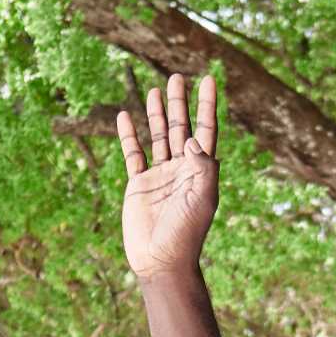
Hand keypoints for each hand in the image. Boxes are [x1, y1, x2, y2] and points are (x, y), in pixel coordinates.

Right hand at [117, 73, 219, 280]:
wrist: (161, 259)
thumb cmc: (186, 233)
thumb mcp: (202, 199)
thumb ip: (202, 167)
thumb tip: (195, 139)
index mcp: (201, 171)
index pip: (207, 130)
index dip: (208, 105)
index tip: (209, 80)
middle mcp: (182, 169)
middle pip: (182, 128)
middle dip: (180, 103)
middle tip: (177, 77)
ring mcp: (159, 175)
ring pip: (158, 136)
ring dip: (157, 113)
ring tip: (155, 89)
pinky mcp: (138, 184)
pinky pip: (133, 154)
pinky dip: (129, 135)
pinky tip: (126, 116)